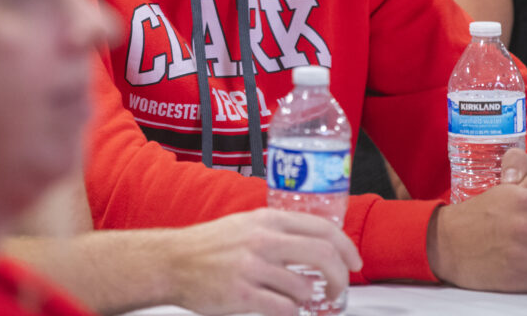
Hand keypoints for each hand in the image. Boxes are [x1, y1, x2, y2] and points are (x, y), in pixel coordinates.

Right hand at [166, 208, 361, 315]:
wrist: (172, 261)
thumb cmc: (209, 245)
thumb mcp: (246, 225)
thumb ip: (279, 231)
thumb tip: (317, 244)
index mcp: (267, 221)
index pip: (322, 229)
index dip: (346, 248)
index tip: (354, 262)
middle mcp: (263, 240)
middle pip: (323, 257)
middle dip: (340, 278)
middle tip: (339, 290)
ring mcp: (252, 268)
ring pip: (305, 289)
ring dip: (306, 300)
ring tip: (293, 299)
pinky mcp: (242, 294)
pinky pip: (284, 309)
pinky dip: (288, 312)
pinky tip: (278, 307)